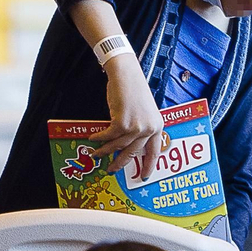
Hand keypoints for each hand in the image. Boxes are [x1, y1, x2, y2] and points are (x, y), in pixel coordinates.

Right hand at [93, 55, 167, 174]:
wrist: (126, 75)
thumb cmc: (134, 90)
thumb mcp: (144, 111)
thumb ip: (141, 128)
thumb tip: (127, 144)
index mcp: (158, 126)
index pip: (155, 151)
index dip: (149, 165)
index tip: (145, 176)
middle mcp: (149, 129)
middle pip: (133, 153)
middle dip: (120, 163)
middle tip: (112, 170)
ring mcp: (136, 127)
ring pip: (118, 146)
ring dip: (104, 151)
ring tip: (96, 154)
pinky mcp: (122, 123)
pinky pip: (108, 136)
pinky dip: (99, 138)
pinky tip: (93, 138)